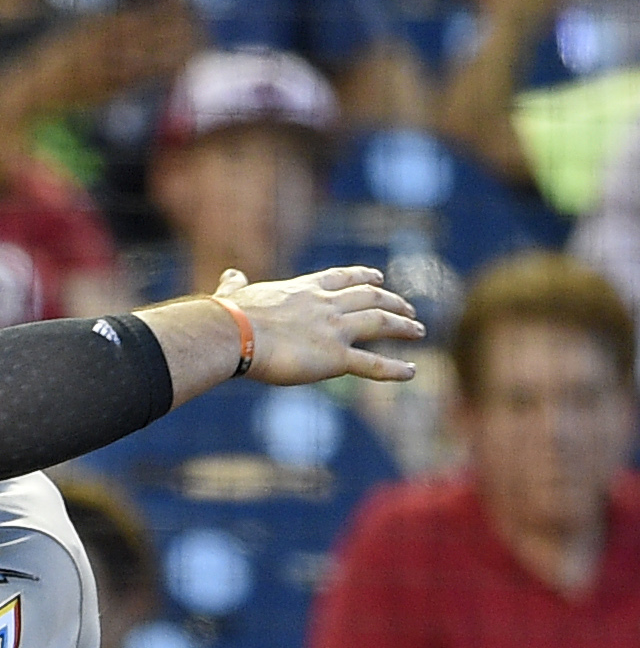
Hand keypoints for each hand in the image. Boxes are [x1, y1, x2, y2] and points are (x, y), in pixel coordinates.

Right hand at [219, 265, 423, 384]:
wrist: (234, 333)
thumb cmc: (228, 317)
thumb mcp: (234, 294)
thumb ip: (236, 285)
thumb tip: (230, 275)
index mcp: (304, 289)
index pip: (342, 277)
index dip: (364, 276)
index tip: (380, 277)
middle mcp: (327, 305)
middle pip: (370, 297)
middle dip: (392, 300)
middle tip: (408, 308)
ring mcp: (334, 330)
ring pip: (379, 322)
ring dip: (402, 326)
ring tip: (419, 331)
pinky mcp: (334, 358)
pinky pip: (372, 364)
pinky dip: (394, 369)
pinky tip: (412, 372)